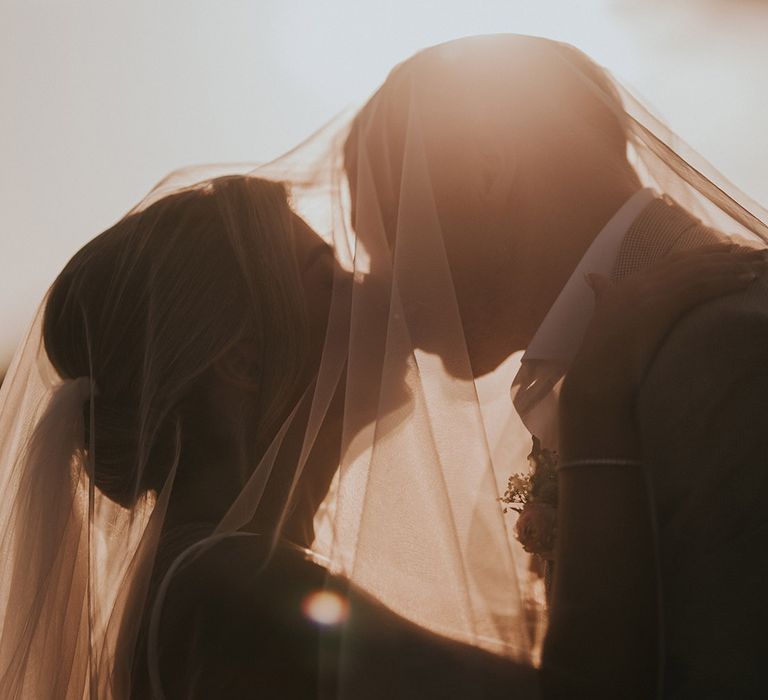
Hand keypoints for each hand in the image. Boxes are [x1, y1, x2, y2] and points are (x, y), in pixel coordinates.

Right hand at [560, 242, 767, 457]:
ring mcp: (650, 291)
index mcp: (630, 283)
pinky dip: (726, 282)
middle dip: (726, 256)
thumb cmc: (602, 354)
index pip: (675, 262)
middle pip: (691, 262)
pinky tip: (747, 281)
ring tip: (761, 265)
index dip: (704, 254)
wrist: (598, 373)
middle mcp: (640, 282)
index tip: (730, 250)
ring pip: (700, 272)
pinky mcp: (660, 304)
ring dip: (734, 267)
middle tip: (755, 252)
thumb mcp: (602, 314)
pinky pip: (700, 288)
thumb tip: (591, 277)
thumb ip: (602, 292)